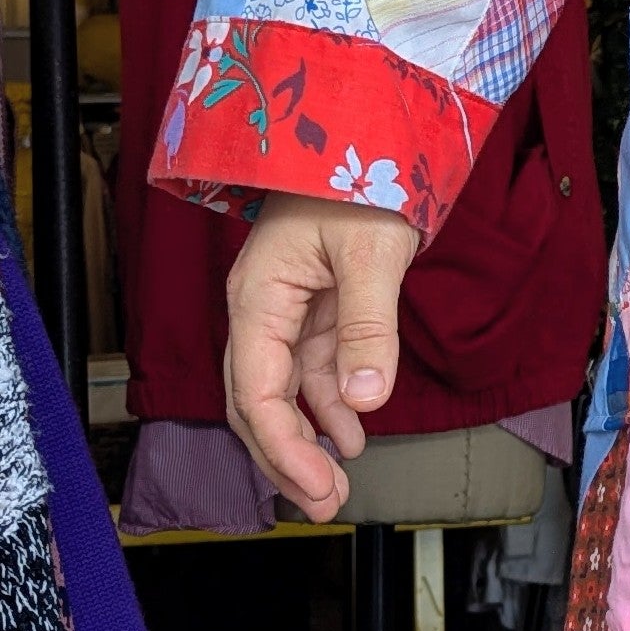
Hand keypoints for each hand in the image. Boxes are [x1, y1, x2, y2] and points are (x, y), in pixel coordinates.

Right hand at [224, 195, 418, 520]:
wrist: (366, 126)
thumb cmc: (359, 174)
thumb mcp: (372, 252)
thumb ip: (367, 328)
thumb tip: (365, 401)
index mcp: (259, 295)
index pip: (254, 390)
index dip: (281, 445)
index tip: (316, 484)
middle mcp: (262, 306)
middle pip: (256, 399)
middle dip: (285, 456)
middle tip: (321, 504)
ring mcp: (286, 306)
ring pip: (283, 389)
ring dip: (307, 437)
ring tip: (337, 484)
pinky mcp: (314, 303)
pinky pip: (310, 366)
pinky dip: (328, 403)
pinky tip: (351, 434)